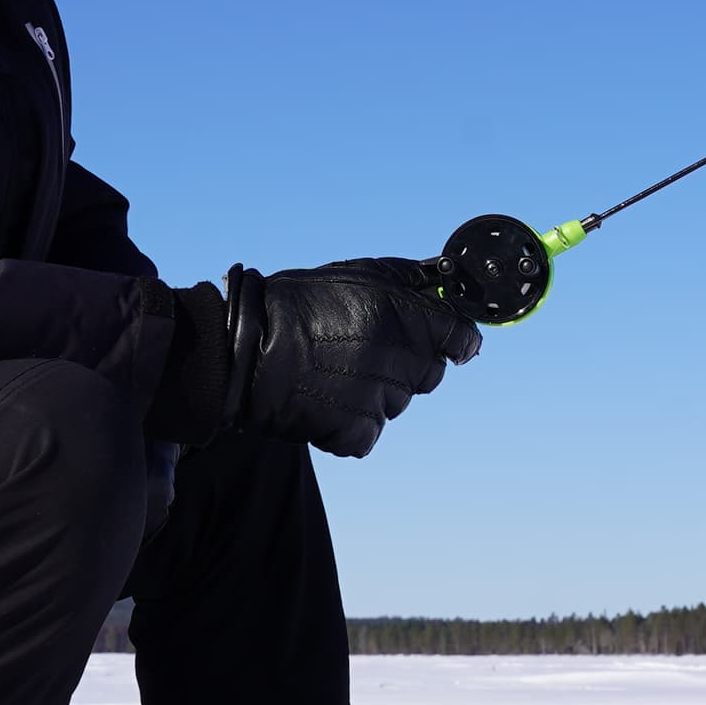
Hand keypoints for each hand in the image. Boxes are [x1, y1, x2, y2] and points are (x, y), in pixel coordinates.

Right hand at [152, 260, 483, 456]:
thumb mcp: (355, 273)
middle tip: (366, 352)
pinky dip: (351, 422)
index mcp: (401, 314)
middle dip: (408, 363)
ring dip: (376, 391)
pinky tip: (326, 400)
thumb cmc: (296, 305)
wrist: (244, 352)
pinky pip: (370, 432)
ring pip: (399, 403)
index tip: (452, 343)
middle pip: (430, 373)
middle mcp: (397, 356)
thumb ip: (407, 280)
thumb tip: (445, 283)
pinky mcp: (356, 432)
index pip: (461, 337)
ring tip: (335, 372)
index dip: (457, 340)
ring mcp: (378, 397)